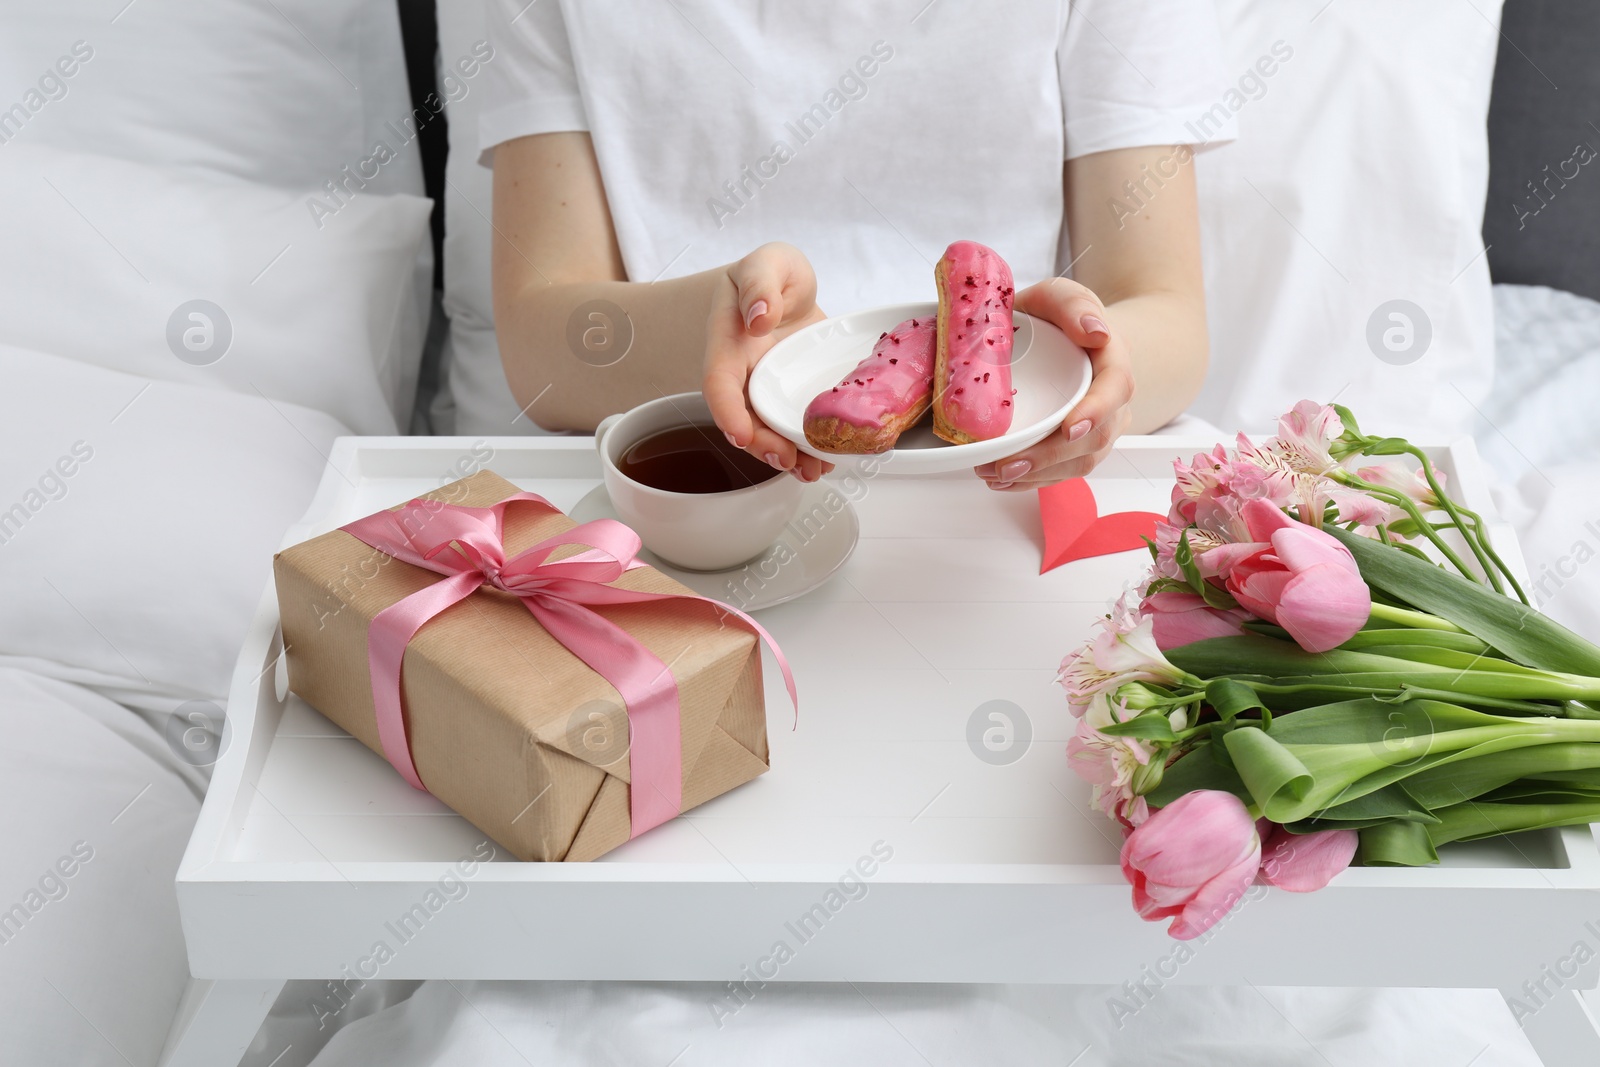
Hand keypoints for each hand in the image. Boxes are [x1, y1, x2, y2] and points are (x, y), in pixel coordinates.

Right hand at [703, 242, 833, 481]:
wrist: (786, 288)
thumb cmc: (771, 274)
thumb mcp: (768, 262)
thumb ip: (760, 283)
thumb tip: (760, 316)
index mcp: (729, 344)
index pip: (719, 383)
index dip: (727, 412)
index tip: (740, 435)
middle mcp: (746, 375)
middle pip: (745, 418)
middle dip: (763, 445)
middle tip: (788, 459)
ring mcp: (770, 390)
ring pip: (770, 430)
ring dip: (788, 456)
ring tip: (812, 470)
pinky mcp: (795, 397)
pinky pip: (796, 425)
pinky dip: (810, 446)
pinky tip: (828, 459)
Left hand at [974, 278, 1133, 490]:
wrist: (1068, 338)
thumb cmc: (1061, 318)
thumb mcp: (1060, 296)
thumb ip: (1072, 304)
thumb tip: (1094, 331)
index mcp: (1113, 363)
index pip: (1116, 389)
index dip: (1095, 411)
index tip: (1068, 428)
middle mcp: (1114, 403)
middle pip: (1094, 438)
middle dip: (1051, 456)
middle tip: (1007, 463)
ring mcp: (1098, 429)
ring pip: (1078, 462)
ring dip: (1037, 475)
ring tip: (994, 474)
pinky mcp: (1078, 447)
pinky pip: (1062, 472)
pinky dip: (1032, 481)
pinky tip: (1002, 480)